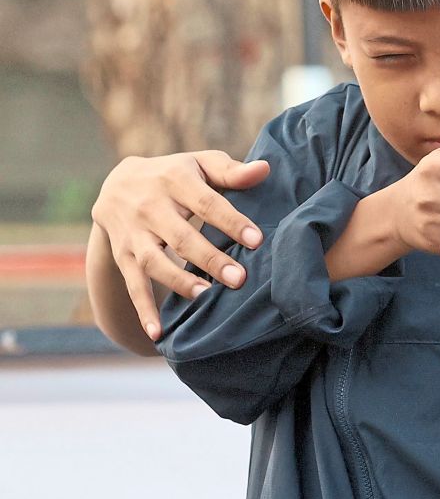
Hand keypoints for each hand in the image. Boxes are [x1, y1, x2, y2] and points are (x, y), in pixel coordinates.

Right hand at [91, 151, 269, 332]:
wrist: (115, 185)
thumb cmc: (176, 175)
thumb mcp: (201, 164)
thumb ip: (232, 171)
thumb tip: (265, 169)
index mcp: (175, 180)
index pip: (207, 202)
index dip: (231, 221)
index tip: (257, 240)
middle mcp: (150, 207)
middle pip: (181, 237)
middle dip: (210, 259)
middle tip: (239, 279)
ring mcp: (133, 234)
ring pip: (154, 262)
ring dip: (179, 282)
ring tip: (206, 297)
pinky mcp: (122, 256)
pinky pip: (132, 286)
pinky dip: (143, 311)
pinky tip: (157, 333)